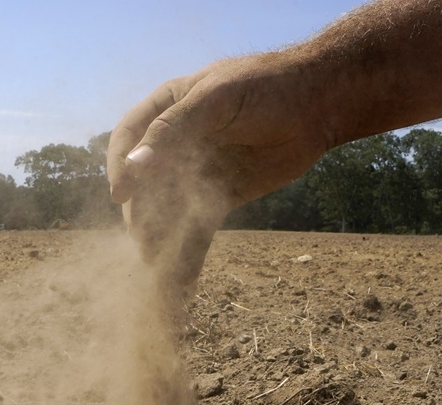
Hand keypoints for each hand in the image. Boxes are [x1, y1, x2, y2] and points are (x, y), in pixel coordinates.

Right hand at [108, 51, 331, 284]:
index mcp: (166, 107)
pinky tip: (182, 281)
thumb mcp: (217, 98)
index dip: (121, 165)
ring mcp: (198, 171)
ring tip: (159, 273)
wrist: (319, 105)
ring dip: (162, 241)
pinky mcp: (222, 197)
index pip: (129, 138)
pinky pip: (199, 227)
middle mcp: (176, 142)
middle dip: (142, 215)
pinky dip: (190, 253)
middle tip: (144, 245)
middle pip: (146, 183)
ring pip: (169, 210)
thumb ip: (174, 129)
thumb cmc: (266, 86)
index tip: (121, 194)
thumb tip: (134, 168)